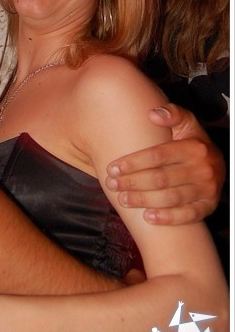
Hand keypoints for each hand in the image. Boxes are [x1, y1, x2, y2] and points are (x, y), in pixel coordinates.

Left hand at [105, 103, 223, 225]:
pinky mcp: (208, 206)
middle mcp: (202, 169)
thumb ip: (172, 114)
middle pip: (161, 178)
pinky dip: (168, 218)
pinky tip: (148, 217)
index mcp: (194, 147)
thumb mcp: (187, 123)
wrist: (218, 163)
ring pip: (171, 198)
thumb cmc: (194, 141)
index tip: (113, 168)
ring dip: (144, 200)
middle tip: (112, 185)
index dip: (134, 162)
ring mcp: (207, 189)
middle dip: (133, 182)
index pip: (158, 155)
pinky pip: (188, 215)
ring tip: (123, 200)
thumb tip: (153, 114)